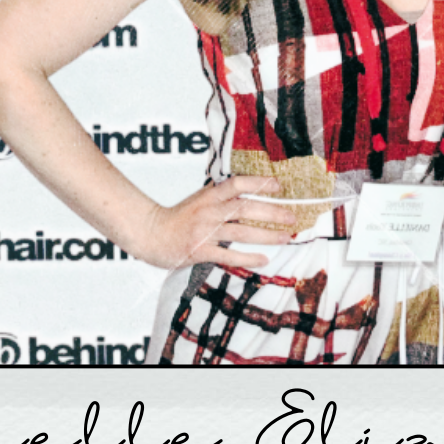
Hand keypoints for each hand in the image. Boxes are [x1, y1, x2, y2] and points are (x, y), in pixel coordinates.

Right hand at [134, 176, 296, 270]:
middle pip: (245, 208)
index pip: (237, 184)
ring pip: (241, 231)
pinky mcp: (200, 251)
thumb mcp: (199, 200)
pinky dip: (248, 258)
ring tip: (287, 237)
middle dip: (272, 212)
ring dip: (267, 235)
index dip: (258, 183)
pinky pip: (228, 255)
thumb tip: (248, 193)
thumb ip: (220, 197)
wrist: (151, 234)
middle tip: (292, 216)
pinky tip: (264, 260)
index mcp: (209, 196)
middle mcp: (209, 211)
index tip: (278, 186)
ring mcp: (205, 231)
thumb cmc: (178, 217)